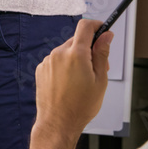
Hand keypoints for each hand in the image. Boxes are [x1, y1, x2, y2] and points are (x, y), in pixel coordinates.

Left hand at [33, 19, 112, 142]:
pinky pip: (56, 60)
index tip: (103, 30)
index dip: (96, 26)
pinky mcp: (41, 68)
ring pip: (66, 51)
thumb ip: (103, 54)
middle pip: (77, 40)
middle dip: (89, 49)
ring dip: (76, 59)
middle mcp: (59, 53)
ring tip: (82, 80)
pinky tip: (69, 83)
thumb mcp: (100, 80)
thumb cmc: (80, 106)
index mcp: (76, 54)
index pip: (85, 26)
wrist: (58, 122)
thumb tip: (106, 36)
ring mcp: (48, 61)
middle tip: (98, 67)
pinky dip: (64, 66)